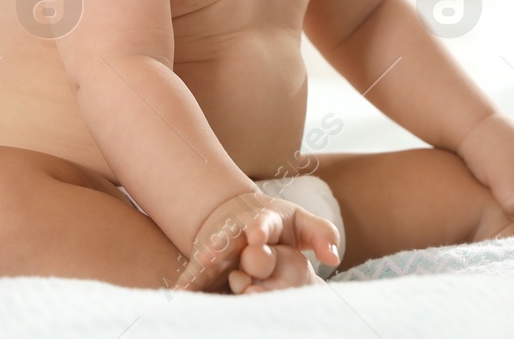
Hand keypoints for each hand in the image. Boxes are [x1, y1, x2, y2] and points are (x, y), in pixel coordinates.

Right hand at [174, 190, 340, 293]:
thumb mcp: (300, 224)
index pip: (262, 224)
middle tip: (216, 255)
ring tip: (192, 278)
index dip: (260, 228)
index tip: (256, 233)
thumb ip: (321, 235)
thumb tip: (334, 256)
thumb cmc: (276, 226)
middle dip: (222, 248)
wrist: (236, 217)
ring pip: (208, 260)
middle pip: (229, 241)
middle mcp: (235, 236)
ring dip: (201, 268)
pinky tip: (179, 296)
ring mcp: (218, 252)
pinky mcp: (205, 269)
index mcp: (262, 223)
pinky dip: (187, 285)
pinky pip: (195, 277)